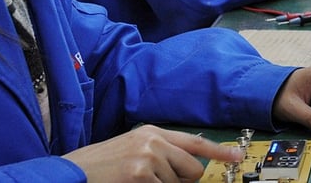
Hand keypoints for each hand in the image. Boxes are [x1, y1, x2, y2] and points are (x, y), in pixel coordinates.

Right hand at [63, 125, 243, 181]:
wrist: (74, 172)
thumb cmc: (103, 166)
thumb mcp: (133, 149)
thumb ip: (161, 152)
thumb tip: (188, 167)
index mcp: (151, 132)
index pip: (194, 142)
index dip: (218, 151)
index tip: (236, 157)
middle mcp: (153, 141)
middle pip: (192, 169)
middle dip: (183, 182)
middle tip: (158, 181)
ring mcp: (147, 158)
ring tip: (137, 181)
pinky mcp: (140, 175)